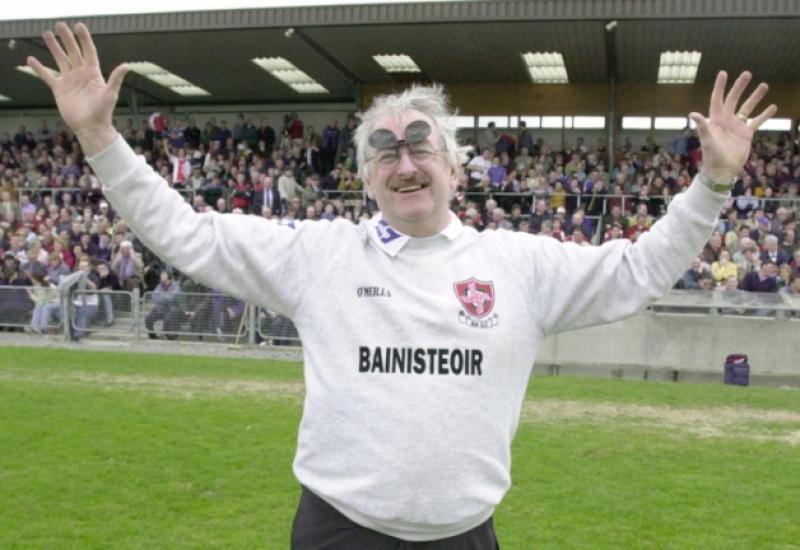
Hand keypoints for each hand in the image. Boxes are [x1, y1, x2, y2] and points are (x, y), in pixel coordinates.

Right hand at [27, 22, 128, 155]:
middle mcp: (81, 74)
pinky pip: (47, 76)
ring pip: (60, 60)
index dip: (84, 38)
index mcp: (93, 73)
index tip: (79, 26)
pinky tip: (31, 59)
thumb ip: (116, 79)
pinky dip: (39, 68)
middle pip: (73, 52)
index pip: (88, 51)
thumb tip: (127, 65)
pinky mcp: (59, 89)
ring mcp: (70, 81)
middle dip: (67, 38)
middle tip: (59, 24)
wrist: (91, 128)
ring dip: (54, 48)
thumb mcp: (110, 94)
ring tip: (46, 34)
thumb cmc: (103, 112)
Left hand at [689, 71, 776, 182]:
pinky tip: (773, 107)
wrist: (723, 170)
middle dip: (739, 86)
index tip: (724, 73)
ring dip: (755, 97)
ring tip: (764, 85)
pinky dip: (765, 114)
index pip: (717, 99)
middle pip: (733, 99)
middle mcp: (726, 120)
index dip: (720, 86)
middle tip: (747, 73)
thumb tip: (692, 114)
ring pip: (747, 107)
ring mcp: (737, 126)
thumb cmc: (712, 156)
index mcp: (716, 119)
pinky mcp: (746, 134)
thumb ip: (702, 126)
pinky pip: (757, 121)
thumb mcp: (707, 140)